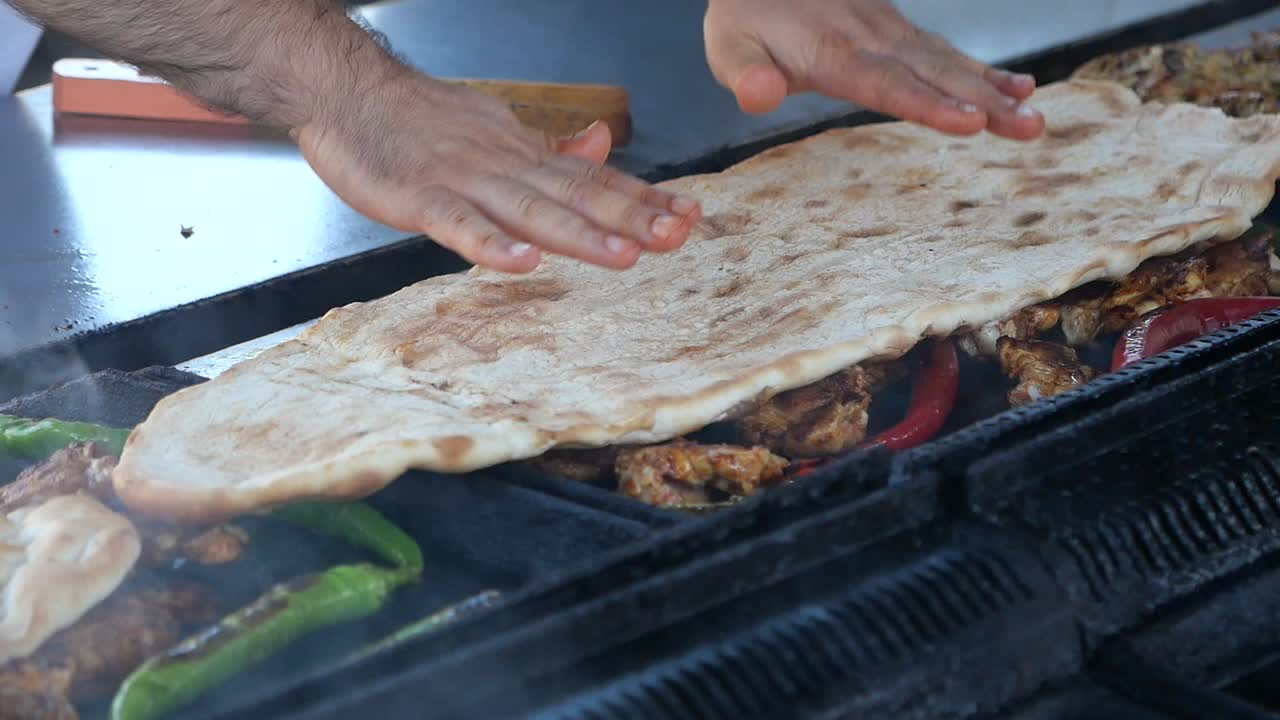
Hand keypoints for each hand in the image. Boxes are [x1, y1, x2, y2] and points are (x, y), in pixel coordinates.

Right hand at [294, 68, 700, 273]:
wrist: (346, 90)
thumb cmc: (417, 118)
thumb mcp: (494, 128)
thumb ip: (546, 148)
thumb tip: (602, 145)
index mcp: (522, 155)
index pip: (592, 177)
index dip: (641, 197)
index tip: (689, 215)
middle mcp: (503, 165)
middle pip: (575, 193)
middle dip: (630, 217)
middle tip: (678, 234)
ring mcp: (462, 180)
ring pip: (529, 210)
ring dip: (578, 233)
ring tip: (624, 253)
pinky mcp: (418, 197)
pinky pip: (458, 223)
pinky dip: (490, 244)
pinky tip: (522, 264)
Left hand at [703, 0, 1045, 140]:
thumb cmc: (745, 18)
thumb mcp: (726, 46)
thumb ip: (743, 73)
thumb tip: (758, 95)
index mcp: (830, 52)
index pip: (885, 83)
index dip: (928, 104)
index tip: (970, 121)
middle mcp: (870, 40)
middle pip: (933, 75)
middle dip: (984, 102)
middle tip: (1030, 127)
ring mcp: (890, 32)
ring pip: (948, 63)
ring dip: (994, 91)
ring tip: (1034, 116)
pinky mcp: (898, 31)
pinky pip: (945, 52)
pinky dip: (983, 71)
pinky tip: (1019, 88)